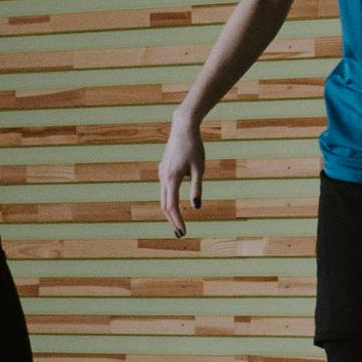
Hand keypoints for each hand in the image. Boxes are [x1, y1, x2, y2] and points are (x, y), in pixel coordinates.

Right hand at [159, 108, 206, 232]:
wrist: (183, 127)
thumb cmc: (194, 147)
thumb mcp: (199, 168)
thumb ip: (197, 188)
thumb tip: (196, 207)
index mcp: (171, 178)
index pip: (172, 206)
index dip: (177, 220)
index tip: (183, 232)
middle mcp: (163, 177)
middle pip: (165, 205)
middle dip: (172, 220)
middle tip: (180, 234)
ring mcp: (161, 173)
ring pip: (163, 198)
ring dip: (170, 212)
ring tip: (178, 224)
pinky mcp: (163, 170)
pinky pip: (164, 190)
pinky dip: (169, 201)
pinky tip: (175, 207)